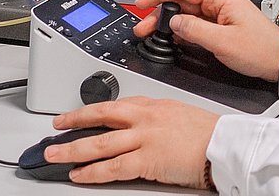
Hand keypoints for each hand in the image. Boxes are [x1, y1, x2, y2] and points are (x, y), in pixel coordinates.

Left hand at [48, 97, 216, 188]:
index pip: (116, 103)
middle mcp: (145, 118)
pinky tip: (79, 174)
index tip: (78, 113)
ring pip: (100, 143)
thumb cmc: (209, 133)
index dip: (92, 109)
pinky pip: (113, 168)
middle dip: (74, 121)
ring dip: (73, 149)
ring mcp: (144, 138)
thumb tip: (140, 128)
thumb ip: (157, 118)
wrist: (225, 144)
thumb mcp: (180, 114)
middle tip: (56, 126)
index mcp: (154, 104)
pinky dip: (92, 172)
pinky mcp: (147, 160)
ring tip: (54, 154)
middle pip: (101, 115)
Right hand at [134, 0, 278, 81]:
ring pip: (187, 12)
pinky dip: (182, 30)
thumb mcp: (222, 42)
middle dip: (160, 12)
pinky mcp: (220, 25)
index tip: (142, 3)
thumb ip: (194, 30)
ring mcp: (220, 13)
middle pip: (182, 0)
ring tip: (152, 33)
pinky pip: (195, 23)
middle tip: (143, 27)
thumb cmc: (260, 49)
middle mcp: (220, 1)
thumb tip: (175, 22)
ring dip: (169, 22)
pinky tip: (172, 39)